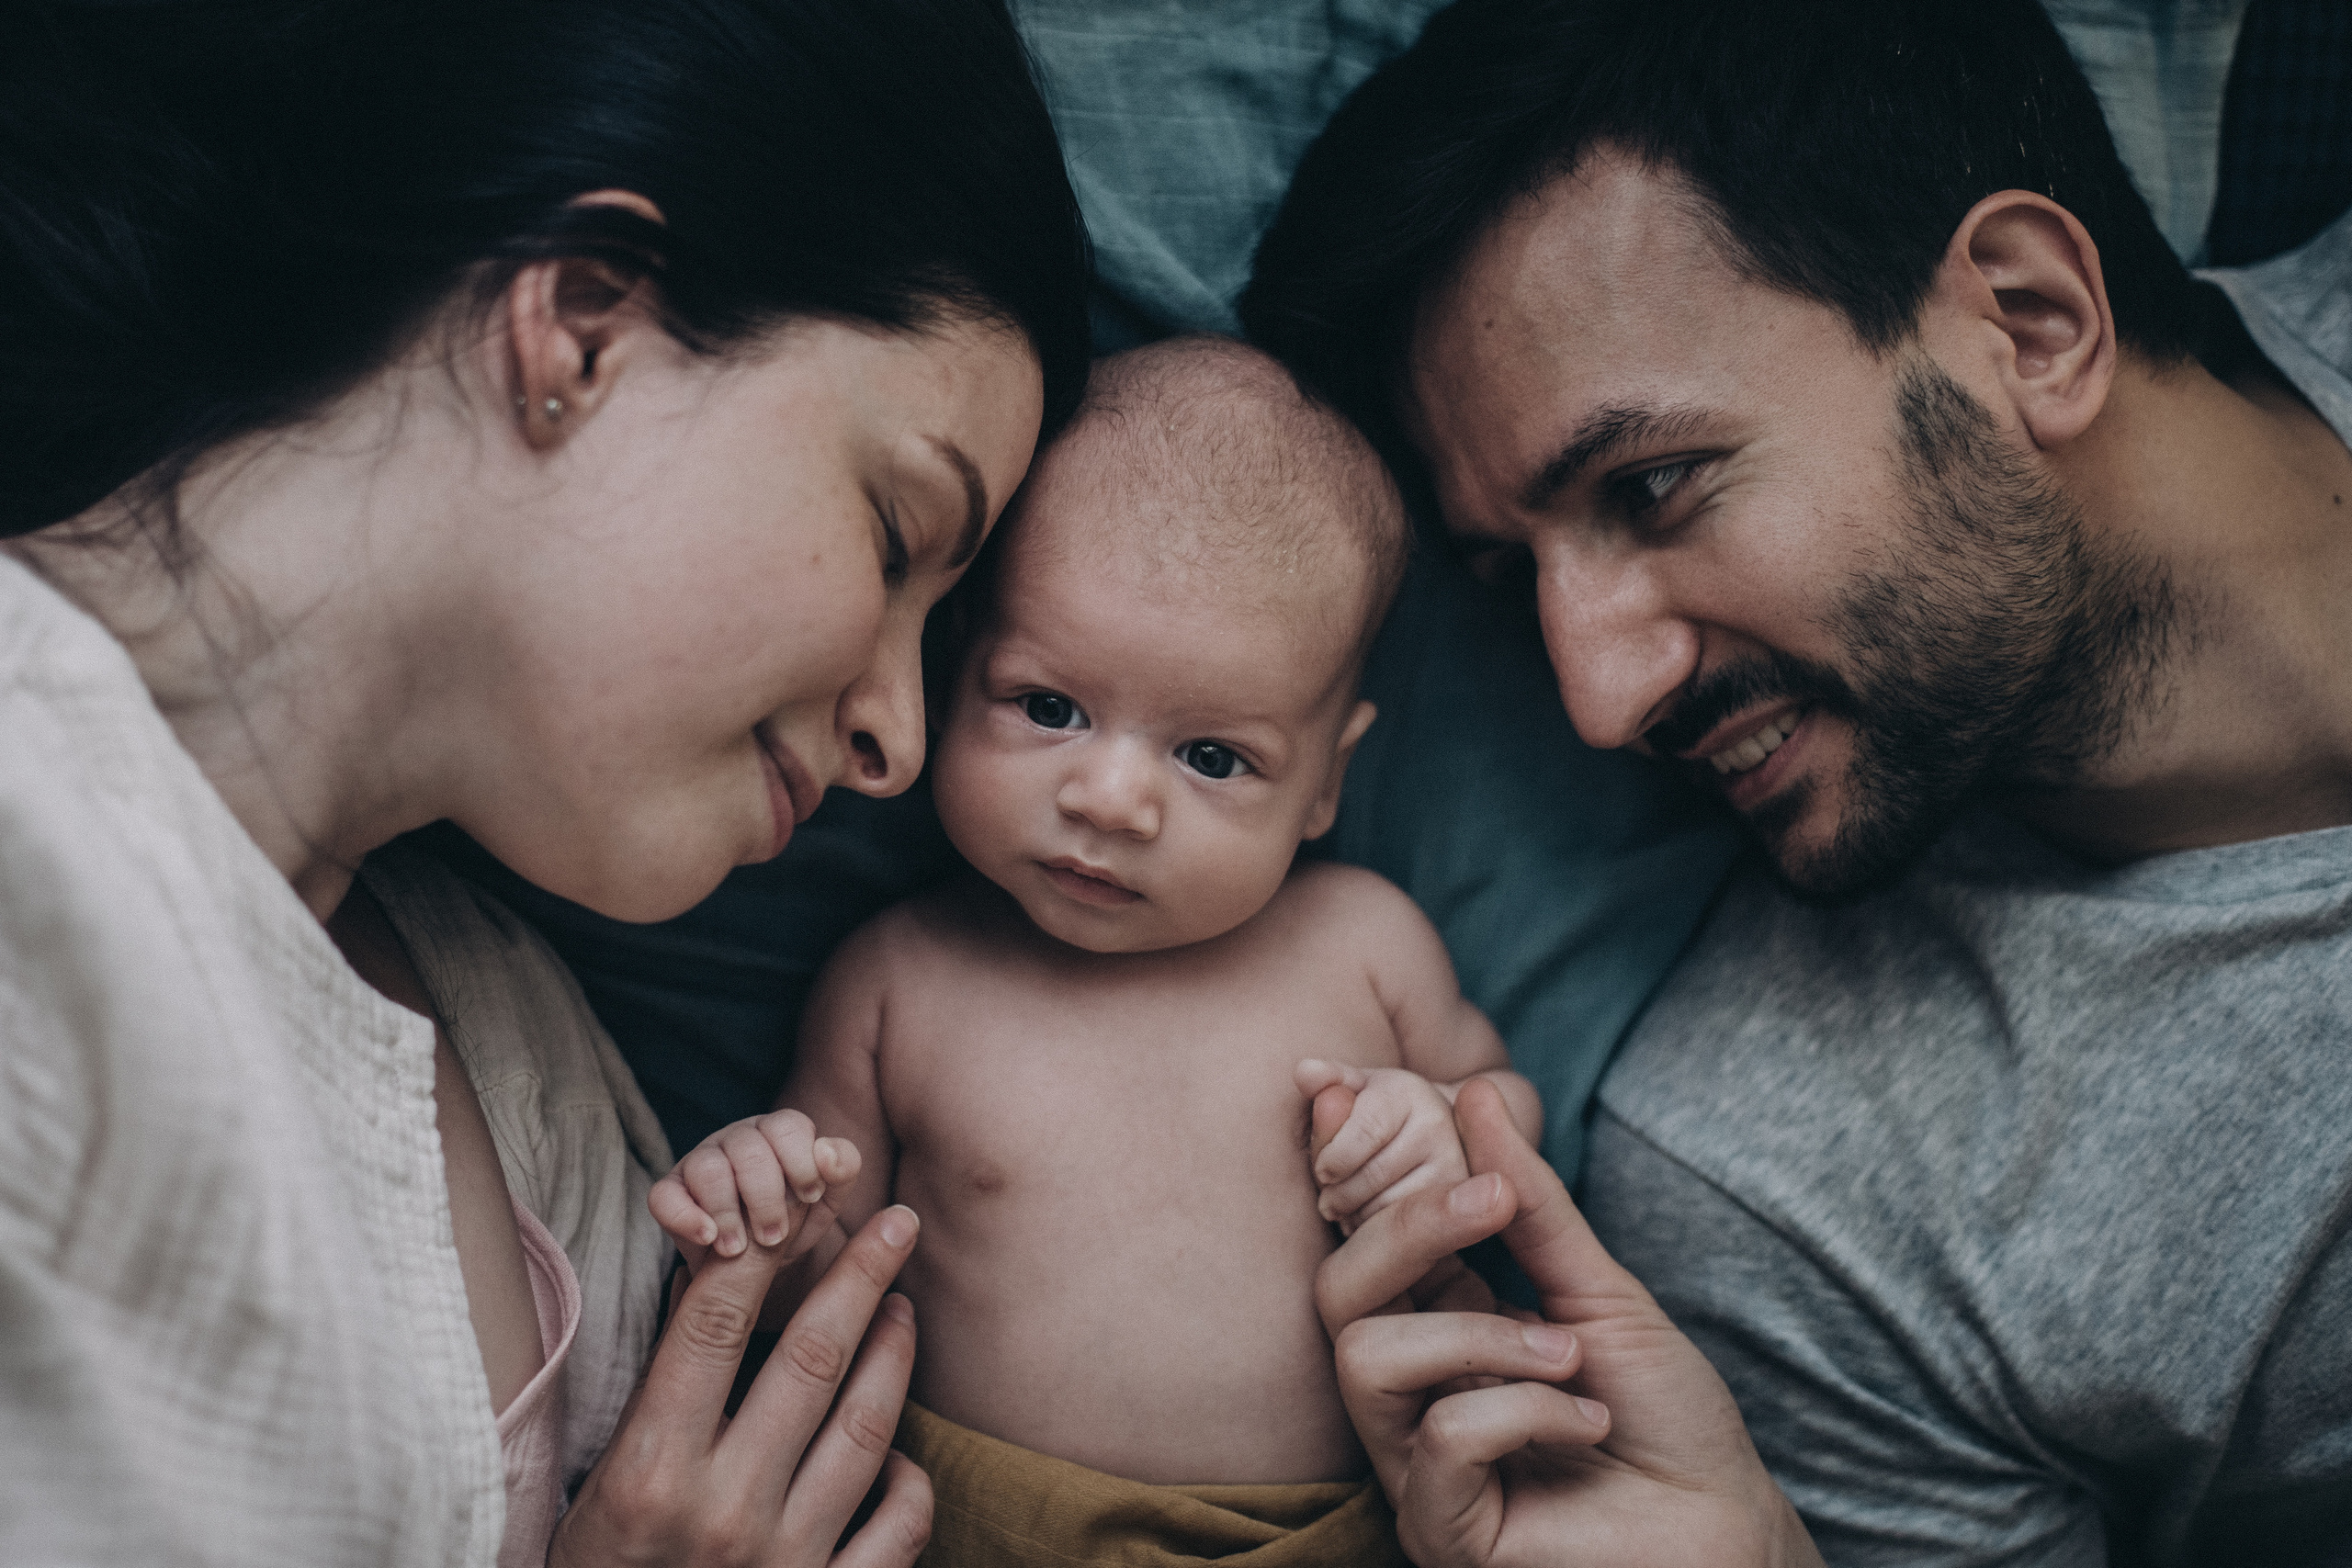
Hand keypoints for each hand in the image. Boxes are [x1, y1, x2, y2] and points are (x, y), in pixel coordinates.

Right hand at [551, 1206, 931, 1567]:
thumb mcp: (606, 1489)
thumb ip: (665, 1399)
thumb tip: (720, 1285)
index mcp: (651, 1472)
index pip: (713, 1326)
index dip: (761, 1252)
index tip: (801, 1203)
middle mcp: (723, 1512)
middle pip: (811, 1359)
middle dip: (860, 1275)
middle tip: (895, 1219)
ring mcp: (786, 1561)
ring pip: (868, 1426)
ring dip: (893, 1353)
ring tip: (902, 1307)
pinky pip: (900, 1521)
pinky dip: (909, 1474)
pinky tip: (900, 1443)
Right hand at [649, 1110, 859, 1271]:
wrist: (757, 1265)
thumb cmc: (795, 1220)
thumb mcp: (827, 1199)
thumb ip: (841, 1169)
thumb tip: (827, 1153)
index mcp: (778, 1133)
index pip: (787, 1125)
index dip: (800, 1161)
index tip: (810, 1197)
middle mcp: (738, 1140)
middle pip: (748, 1148)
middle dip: (765, 1196)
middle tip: (774, 1237)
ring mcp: (699, 1162)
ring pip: (707, 1168)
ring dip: (727, 1212)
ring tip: (739, 1250)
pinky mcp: (669, 1193)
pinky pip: (664, 1195)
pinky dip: (685, 1217)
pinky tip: (707, 1238)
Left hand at [1296, 1060, 1467, 1233]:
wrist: (1435, 1130)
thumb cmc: (1378, 1110)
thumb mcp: (1354, 1088)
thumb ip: (1327, 1080)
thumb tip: (1305, 1072)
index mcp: (1406, 1090)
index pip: (1364, 1131)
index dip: (1334, 1158)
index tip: (1322, 1172)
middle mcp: (1437, 1122)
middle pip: (1372, 1175)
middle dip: (1337, 1193)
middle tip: (1327, 1197)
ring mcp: (1453, 1161)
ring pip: (1386, 1207)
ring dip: (1354, 1215)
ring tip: (1346, 1205)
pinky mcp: (1455, 1196)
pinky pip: (1404, 1227)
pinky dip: (1377, 1228)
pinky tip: (1367, 1218)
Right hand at [1318, 1081, 1821, 1567]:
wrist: (1726, 1522)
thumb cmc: (1666, 1417)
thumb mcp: (1599, 1288)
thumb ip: (1531, 1204)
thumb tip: (1474, 1094)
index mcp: (1433, 1327)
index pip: (1358, 1239)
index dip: (1341, 1161)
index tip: (1336, 1086)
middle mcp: (1408, 1394)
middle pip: (1334, 1292)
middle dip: (1406, 1228)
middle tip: (1495, 1200)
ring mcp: (1414, 1465)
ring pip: (1366, 1359)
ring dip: (1483, 1338)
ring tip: (1568, 1353)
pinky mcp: (1439, 1530)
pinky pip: (1441, 1440)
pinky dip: (1523, 1412)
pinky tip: (1583, 1421)